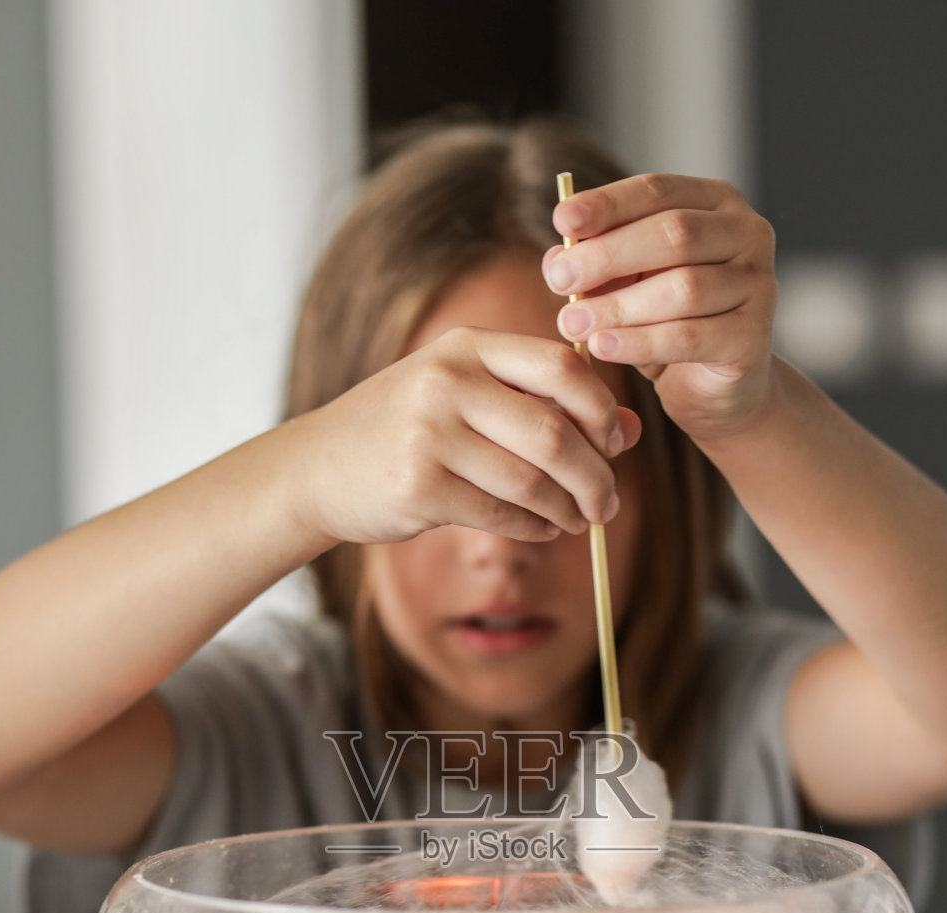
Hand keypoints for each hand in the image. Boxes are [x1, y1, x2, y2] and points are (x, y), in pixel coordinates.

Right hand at [297, 326, 640, 549]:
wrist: (316, 468)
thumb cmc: (403, 430)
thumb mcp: (467, 399)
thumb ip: (544, 405)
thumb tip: (630, 431)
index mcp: (466, 348)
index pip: (560, 367)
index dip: (601, 408)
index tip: (615, 443)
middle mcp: (446, 382)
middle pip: (554, 431)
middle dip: (595, 475)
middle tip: (609, 503)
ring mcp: (429, 435)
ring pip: (531, 480)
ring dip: (568, 509)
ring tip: (580, 521)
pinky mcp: (418, 487)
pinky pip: (500, 514)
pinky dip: (534, 527)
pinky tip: (544, 529)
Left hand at [545, 174, 776, 444]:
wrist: (718, 388)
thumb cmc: (672, 323)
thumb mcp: (631, 285)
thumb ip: (600, 265)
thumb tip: (555, 258)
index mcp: (716, 203)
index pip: (658, 191)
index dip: (608, 204)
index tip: (561, 220)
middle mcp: (747, 234)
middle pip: (673, 234)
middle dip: (608, 256)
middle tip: (559, 279)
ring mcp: (758, 285)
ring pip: (682, 288)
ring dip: (618, 305)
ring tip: (572, 322)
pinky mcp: (752, 337)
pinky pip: (688, 337)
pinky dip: (638, 342)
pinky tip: (601, 347)